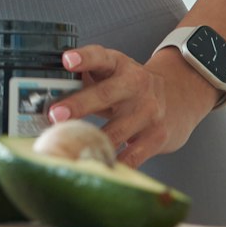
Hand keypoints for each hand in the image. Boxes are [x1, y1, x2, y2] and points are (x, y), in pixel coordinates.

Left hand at [47, 45, 218, 168]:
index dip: (84, 58)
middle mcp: (135, 86)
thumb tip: (45, 97)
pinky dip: (112, 164)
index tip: (66, 60)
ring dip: (90, 141)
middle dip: (78, 105)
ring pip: (116, 131)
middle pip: (104, 94)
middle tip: (56, 114)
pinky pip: (132, 156)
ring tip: (67, 150)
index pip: (100, 57)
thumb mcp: (114, 74)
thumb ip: (87, 81)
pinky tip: (96, 169)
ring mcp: (148, 113)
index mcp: (119, 66)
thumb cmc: (133, 89)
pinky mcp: (157, 138)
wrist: (180, 98)